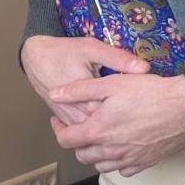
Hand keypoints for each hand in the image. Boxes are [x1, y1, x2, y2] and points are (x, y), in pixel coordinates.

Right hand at [20, 35, 150, 124]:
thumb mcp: (92, 49)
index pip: (117, 116)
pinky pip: (81, 131)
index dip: (135, 115)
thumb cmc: (63, 51)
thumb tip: (144, 68)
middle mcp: (78, 114)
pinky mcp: (64, 118)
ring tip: (129, 124)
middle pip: (106, 130)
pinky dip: (96, 131)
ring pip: (93, 135)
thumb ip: (118, 59)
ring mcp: (70, 119)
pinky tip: (110, 125)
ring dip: (111, 132)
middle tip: (144, 120)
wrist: (35, 57)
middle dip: (125, 126)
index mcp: (88, 100)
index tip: (149, 109)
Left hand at [48, 72, 184, 176]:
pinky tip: (121, 146)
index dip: (58, 129)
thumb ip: (79, 90)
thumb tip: (54, 94)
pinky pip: (123, 170)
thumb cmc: (148, 92)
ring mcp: (128, 159)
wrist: (184, 107)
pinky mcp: (145, 163)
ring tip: (101, 136)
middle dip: (77, 142)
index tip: (60, 120)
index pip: (66, 140)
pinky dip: (117, 162)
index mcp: (98, 131)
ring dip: (96, 154)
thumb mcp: (110, 83)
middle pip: (82, 155)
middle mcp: (111, 151)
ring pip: (101, 166)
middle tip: (81, 126)